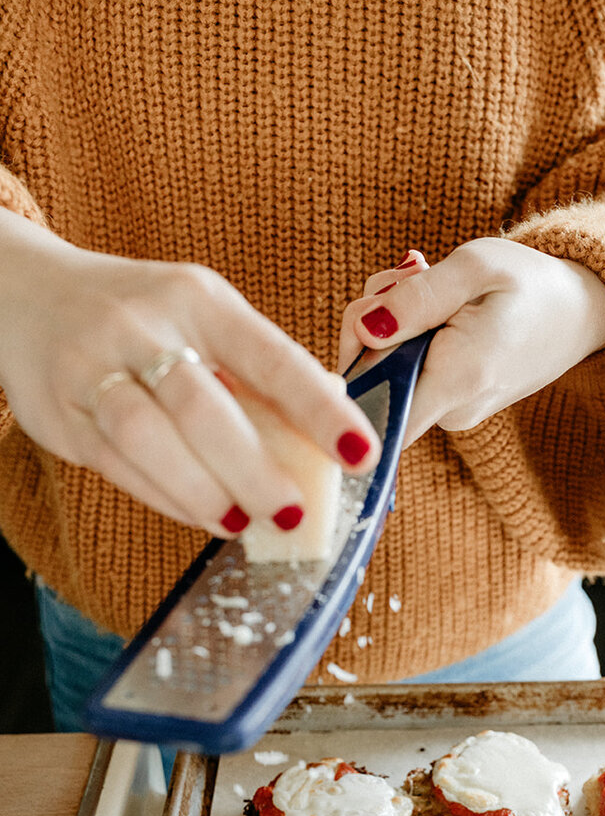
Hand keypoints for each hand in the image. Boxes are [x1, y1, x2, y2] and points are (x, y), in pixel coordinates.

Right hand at [0, 210, 380, 538]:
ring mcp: (94, 369)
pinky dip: (167, 498)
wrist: (26, 292)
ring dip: (202, 490)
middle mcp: (142, 327)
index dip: (320, 409)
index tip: (360, 453)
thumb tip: (329, 436)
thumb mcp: (203, 316)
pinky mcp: (62, 415)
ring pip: (148, 438)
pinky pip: (119, 465)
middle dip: (253, 468)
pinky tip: (203, 516)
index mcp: (198, 298)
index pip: (271, 356)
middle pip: (201, 406)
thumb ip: (258, 372)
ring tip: (240, 523)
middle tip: (291, 512)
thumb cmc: (145, 319)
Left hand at [338, 239, 604, 445]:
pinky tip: (431, 309)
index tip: (361, 326)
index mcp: (458, 378)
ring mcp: (451, 414)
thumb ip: (415, 298)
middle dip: (367, 326)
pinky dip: (404, 338)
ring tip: (425, 286)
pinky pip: (405, 375)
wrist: (582, 313)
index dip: (348, 374)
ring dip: (386, 326)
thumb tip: (364, 331)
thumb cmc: (532, 284)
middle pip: (371, 383)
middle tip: (404, 278)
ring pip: (385, 375)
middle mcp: (452, 410)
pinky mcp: (450, 405)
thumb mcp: (475, 267)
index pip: (375, 410)